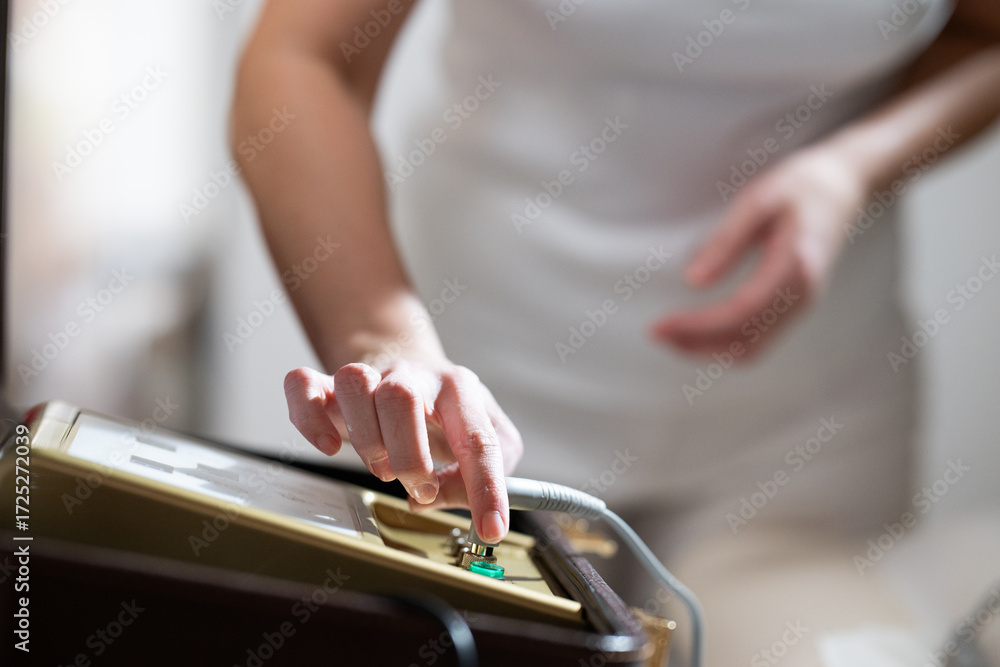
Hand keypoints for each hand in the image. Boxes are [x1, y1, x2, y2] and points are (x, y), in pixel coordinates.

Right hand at [283, 356, 522, 543]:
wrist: (414, 372)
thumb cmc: (452, 415)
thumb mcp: (490, 440)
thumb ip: (481, 474)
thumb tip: (439, 497)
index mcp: (459, 389)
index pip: (477, 437)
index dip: (486, 488)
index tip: (491, 528)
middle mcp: (412, 376)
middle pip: (401, 398)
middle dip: (410, 457)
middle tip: (421, 489)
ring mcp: (369, 376)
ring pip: (354, 383)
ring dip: (366, 439)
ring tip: (383, 469)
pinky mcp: (329, 386)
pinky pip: (304, 385)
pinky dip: (309, 418)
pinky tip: (329, 447)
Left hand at [653, 147, 866, 359]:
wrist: (846, 185)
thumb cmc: (802, 185)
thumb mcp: (759, 199)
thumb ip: (727, 241)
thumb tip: (694, 281)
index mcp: (795, 265)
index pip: (740, 311)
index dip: (697, 324)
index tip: (660, 324)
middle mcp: (803, 294)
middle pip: (744, 341)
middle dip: (695, 344)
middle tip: (654, 332)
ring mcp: (802, 304)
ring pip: (752, 349)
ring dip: (707, 350)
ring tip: (669, 336)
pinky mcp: (795, 306)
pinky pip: (759, 341)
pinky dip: (724, 344)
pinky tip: (697, 332)